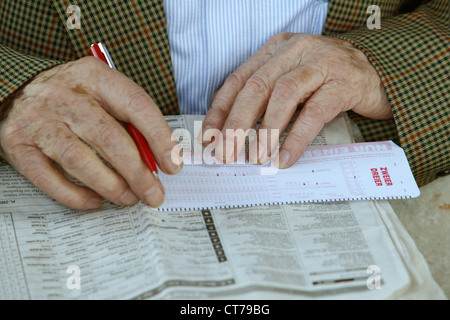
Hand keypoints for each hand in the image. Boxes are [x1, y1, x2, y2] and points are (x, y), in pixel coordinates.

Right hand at [0, 57, 182, 209]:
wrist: (19, 91)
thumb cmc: (75, 97)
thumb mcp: (104, 94)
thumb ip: (130, 120)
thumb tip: (160, 159)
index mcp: (93, 75)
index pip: (136, 105)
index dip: (159, 137)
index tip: (173, 165)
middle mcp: (63, 94)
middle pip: (108, 137)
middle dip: (137, 172)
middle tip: (154, 194)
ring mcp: (37, 118)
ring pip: (79, 159)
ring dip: (110, 186)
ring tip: (129, 199)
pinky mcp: (17, 143)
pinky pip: (48, 177)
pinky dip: (75, 195)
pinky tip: (95, 201)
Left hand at [201, 33, 391, 165]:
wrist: (378, 73)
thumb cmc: (326, 81)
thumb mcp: (292, 83)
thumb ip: (266, 100)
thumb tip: (234, 134)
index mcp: (276, 50)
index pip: (238, 79)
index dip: (220, 110)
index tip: (208, 137)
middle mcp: (295, 50)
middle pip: (256, 87)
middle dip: (236, 124)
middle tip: (226, 153)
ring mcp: (321, 63)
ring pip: (283, 95)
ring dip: (265, 131)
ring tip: (255, 157)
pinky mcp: (343, 83)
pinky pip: (314, 113)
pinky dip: (296, 138)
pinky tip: (285, 157)